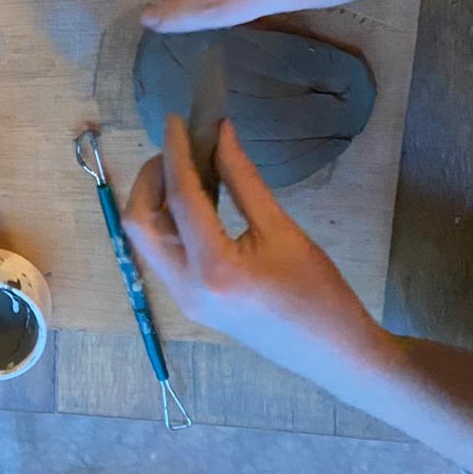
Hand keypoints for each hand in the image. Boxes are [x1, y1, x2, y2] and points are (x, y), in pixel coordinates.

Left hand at [123, 114, 386, 380]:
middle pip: (140, 223)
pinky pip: (163, 253)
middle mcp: (184, 287)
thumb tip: (220, 133)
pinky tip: (196, 198)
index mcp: (211, 269)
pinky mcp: (190, 301)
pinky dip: (169, 221)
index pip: (178, 198)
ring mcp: (183, 299)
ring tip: (189, 168)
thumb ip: (244, 181)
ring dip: (156, 200)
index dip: (175, 153)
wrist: (332, 353)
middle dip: (152, 179)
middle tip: (181, 149)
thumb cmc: (318, 293)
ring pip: (146, 240)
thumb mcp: (283, 230)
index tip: (175, 119)